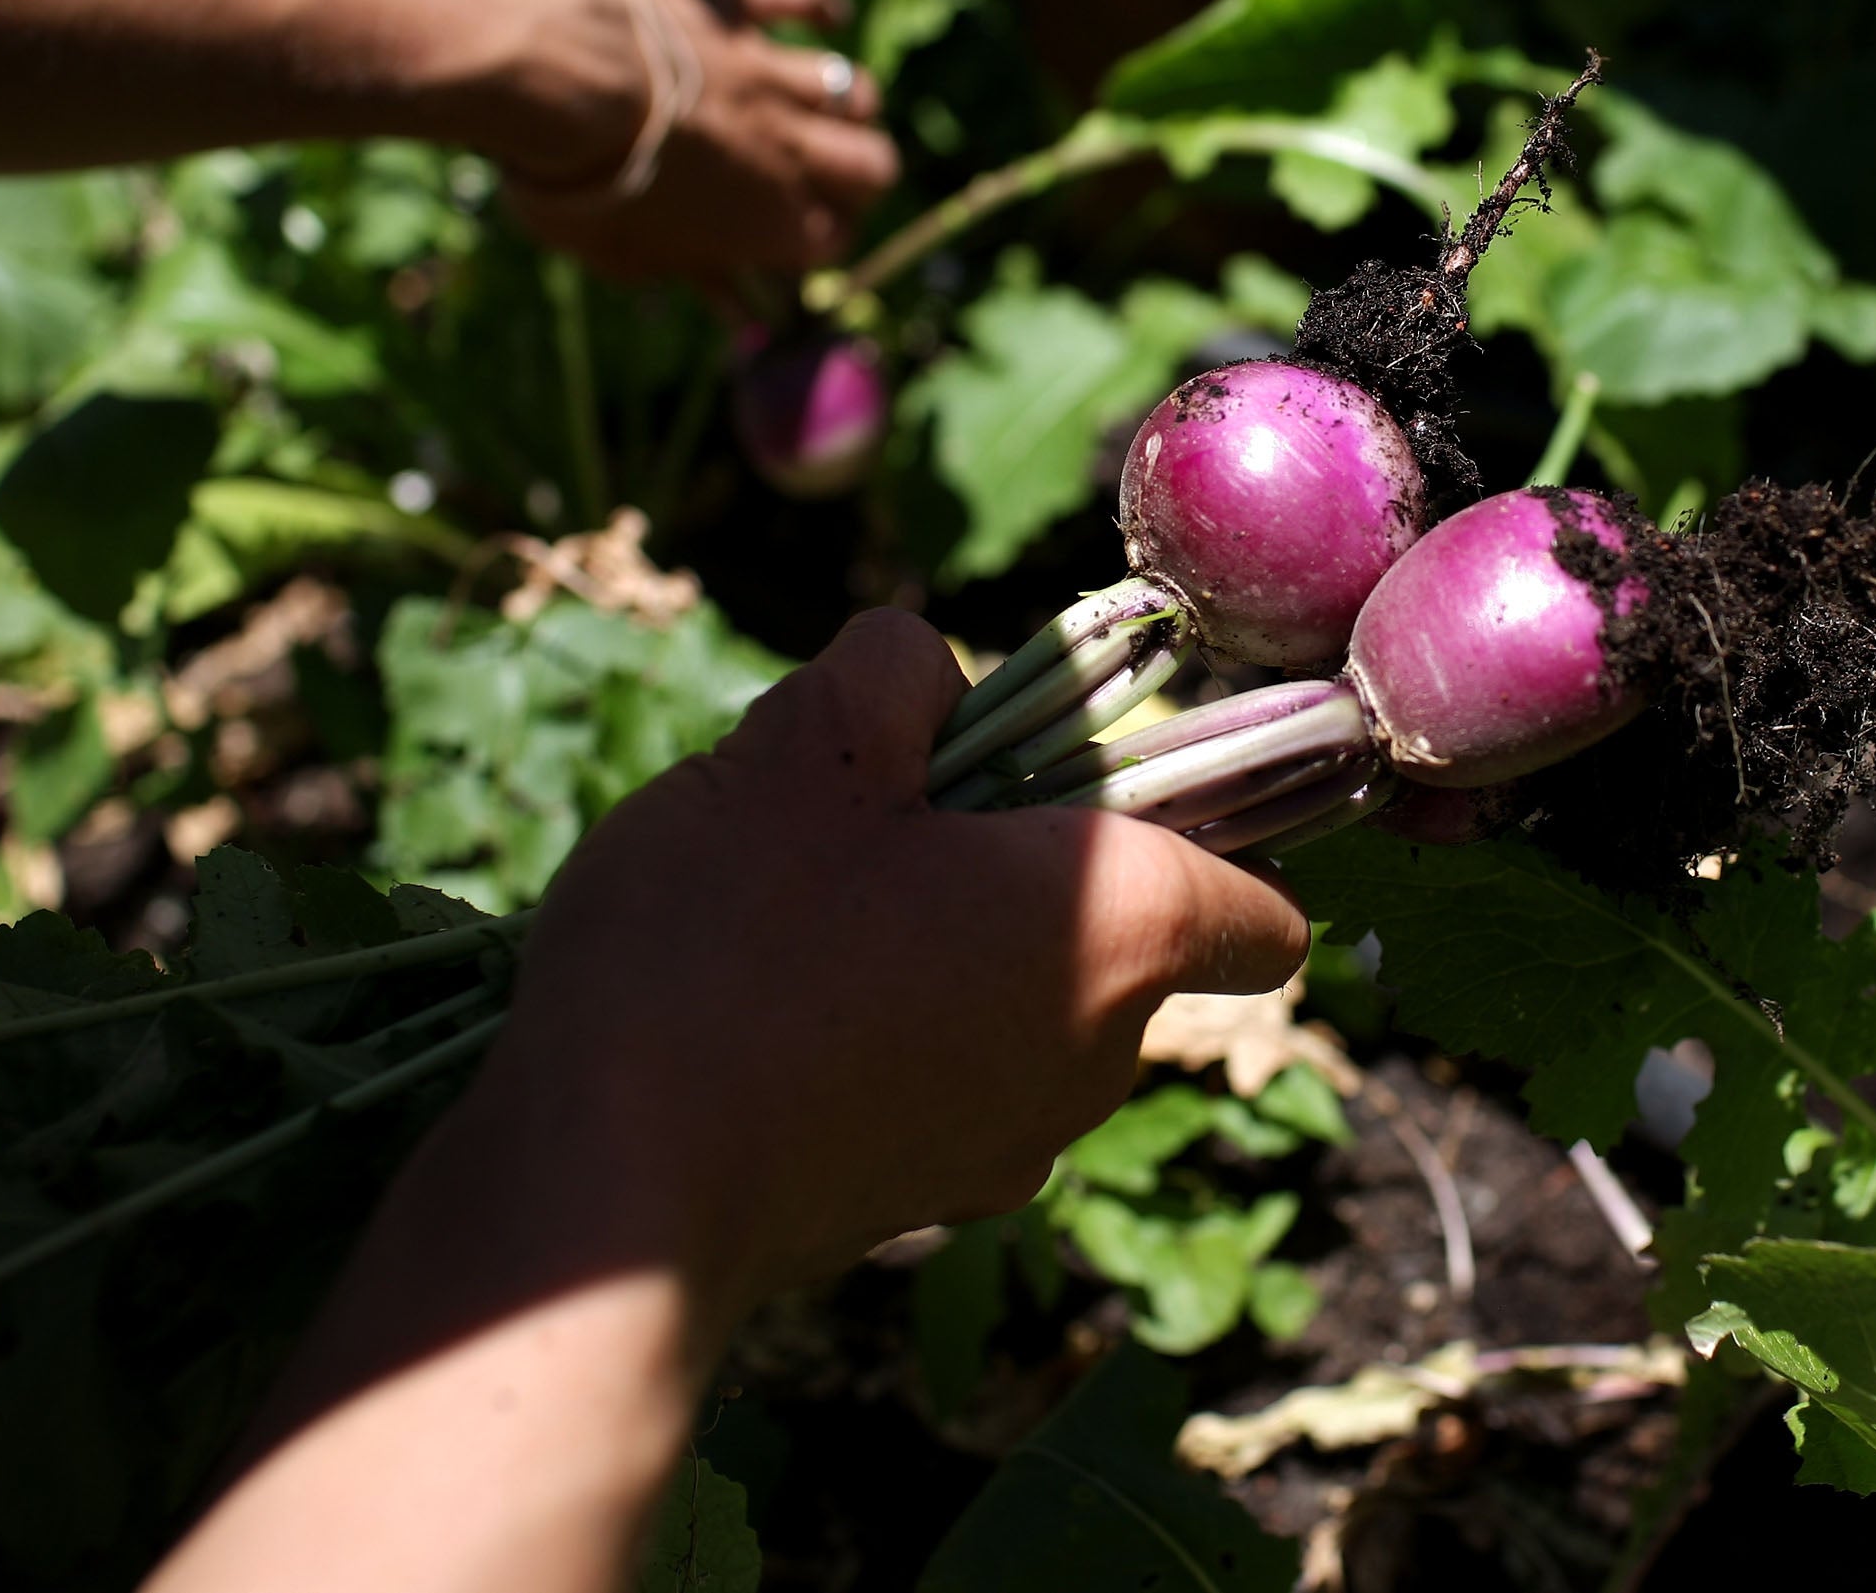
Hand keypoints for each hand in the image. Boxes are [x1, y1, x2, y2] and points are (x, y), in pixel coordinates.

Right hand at [160, 612, 1311, 1592]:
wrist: (613, 1197)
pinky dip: (881, 1034)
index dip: (1203, 834)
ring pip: (1019, 1008)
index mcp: (1121, 927)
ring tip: (792, 906)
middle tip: (877, 815)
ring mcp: (1009, 1150)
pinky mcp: (915, 1208)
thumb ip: (896, 667)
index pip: (1262, 907)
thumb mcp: (806, 741)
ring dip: (940, 944)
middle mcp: (1099, 1057)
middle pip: (1117, 936)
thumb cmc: (734, 946)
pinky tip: (756, 1002)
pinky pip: (936, 1084)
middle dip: (1016, 862)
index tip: (1088, 783)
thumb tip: (929, 669)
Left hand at [490, 0, 900, 284]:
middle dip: (857, 180)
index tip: (786, 248)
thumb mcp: (630, 258)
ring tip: (819, 116)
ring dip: (846, 106)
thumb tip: (739, 314)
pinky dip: (819, 3)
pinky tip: (832, 14)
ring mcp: (766, 71)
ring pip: (851, 89)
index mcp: (770, 221)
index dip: (817, 244)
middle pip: (872, 166)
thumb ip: (695, 276)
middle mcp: (788, 147)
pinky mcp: (735, 5)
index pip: (833, 240)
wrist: (557, 77)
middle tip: (819, 185)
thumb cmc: (584, 186)